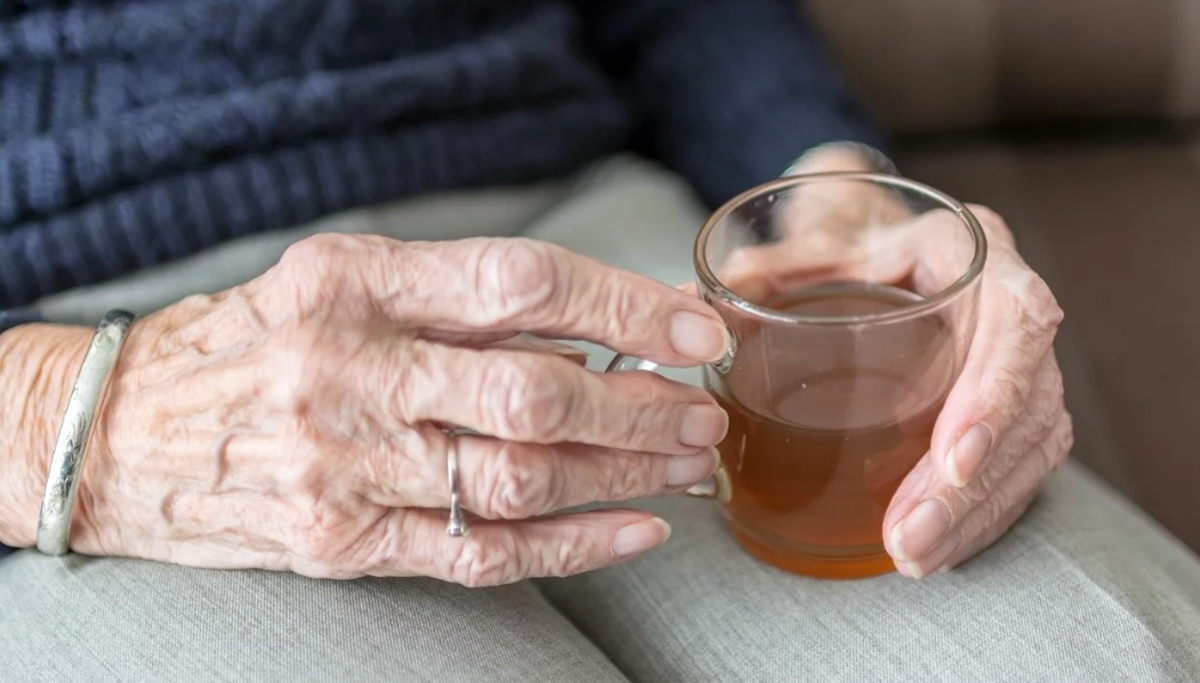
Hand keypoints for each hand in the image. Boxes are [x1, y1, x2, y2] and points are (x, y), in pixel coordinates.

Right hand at [62, 235, 731, 584]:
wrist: (118, 430)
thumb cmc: (248, 342)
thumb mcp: (335, 280)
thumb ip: (450, 298)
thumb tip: (589, 325)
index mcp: (352, 282)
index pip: (521, 282)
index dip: (625, 304)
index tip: (693, 329)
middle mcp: (347, 370)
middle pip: (535, 391)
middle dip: (640, 405)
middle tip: (701, 411)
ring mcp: (342, 465)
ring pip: (521, 477)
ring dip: (624, 473)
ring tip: (684, 463)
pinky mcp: (340, 542)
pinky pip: (479, 552)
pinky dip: (573, 545)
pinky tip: (635, 530)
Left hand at [720, 145, 1071, 577]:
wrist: (879, 236)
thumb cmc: (851, 237)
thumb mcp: (814, 239)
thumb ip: (767, 267)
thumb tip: (690, 301)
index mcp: (974, 250)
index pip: (1016, 320)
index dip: (993, 395)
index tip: (952, 459)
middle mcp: (1010, 304)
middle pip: (1027, 402)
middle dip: (971, 485)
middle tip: (911, 538)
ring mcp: (1018, 358)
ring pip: (1031, 446)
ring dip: (975, 512)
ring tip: (914, 558)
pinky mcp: (1011, 404)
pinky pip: (1019, 466)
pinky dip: (982, 515)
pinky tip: (939, 550)